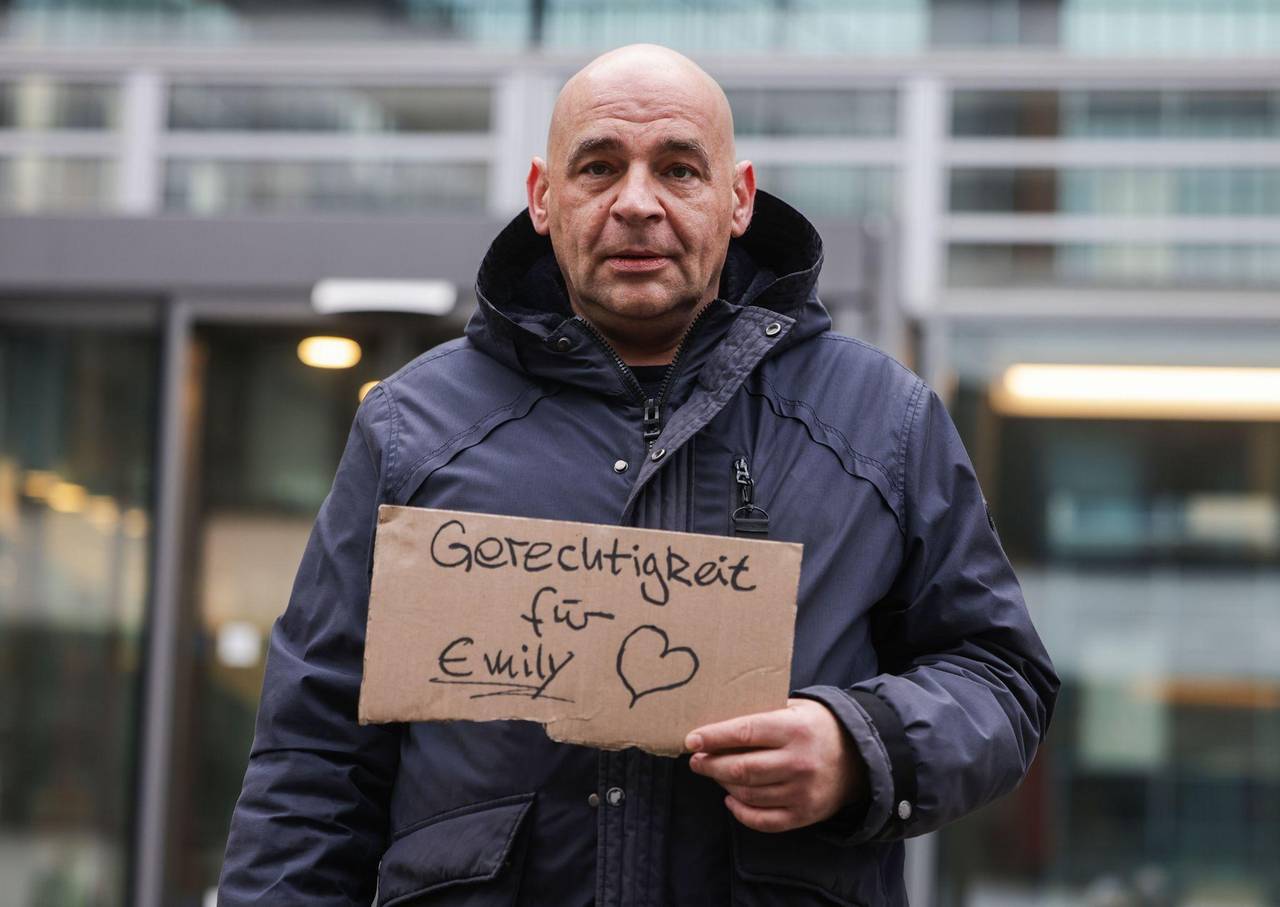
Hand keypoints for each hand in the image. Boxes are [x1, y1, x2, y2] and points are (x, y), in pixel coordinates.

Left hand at [685, 698, 867, 832]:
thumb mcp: (794, 708)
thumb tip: (716, 723)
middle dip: (711, 765)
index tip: (691, 740)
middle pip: (741, 769)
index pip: (744, 732)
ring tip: (715, 774)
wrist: (860, 757)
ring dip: (723, 785)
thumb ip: (761, 713)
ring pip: (748, 794)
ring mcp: (802, 792)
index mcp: (795, 729)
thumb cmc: (817, 727)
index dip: (713, 737)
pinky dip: (741, 812)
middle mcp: (799, 762)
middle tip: (697, 760)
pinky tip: (731, 799)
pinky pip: (763, 820)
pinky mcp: (804, 815)